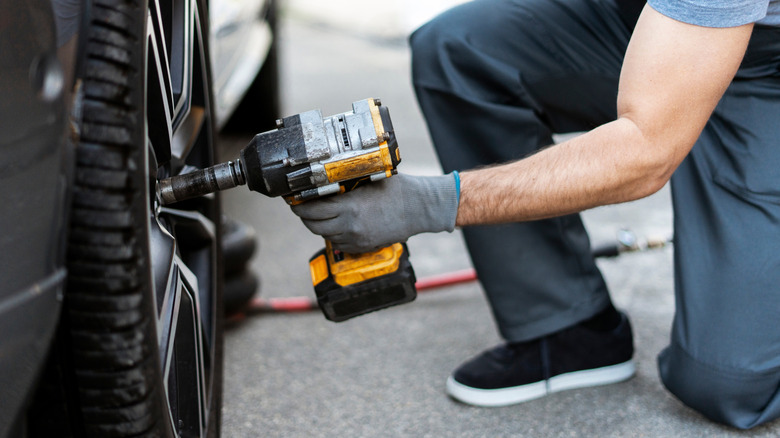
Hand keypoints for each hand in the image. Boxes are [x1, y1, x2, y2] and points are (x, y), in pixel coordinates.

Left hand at [290, 173, 458, 252]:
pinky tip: (338, 224)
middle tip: (301, 207)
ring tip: (320, 214)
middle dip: (305, 217)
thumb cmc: (396, 190)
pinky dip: (334, 234)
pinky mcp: (363, 247)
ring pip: (325, 235)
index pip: (312, 210)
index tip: (294, 200)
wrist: (418, 209)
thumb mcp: (367, 181)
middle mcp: (350, 226)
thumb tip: (322, 184)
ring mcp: (356, 239)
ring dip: (319, 226)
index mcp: (349, 207)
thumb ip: (345, 185)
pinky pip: (339, 242)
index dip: (299, 206)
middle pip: (314, 226)